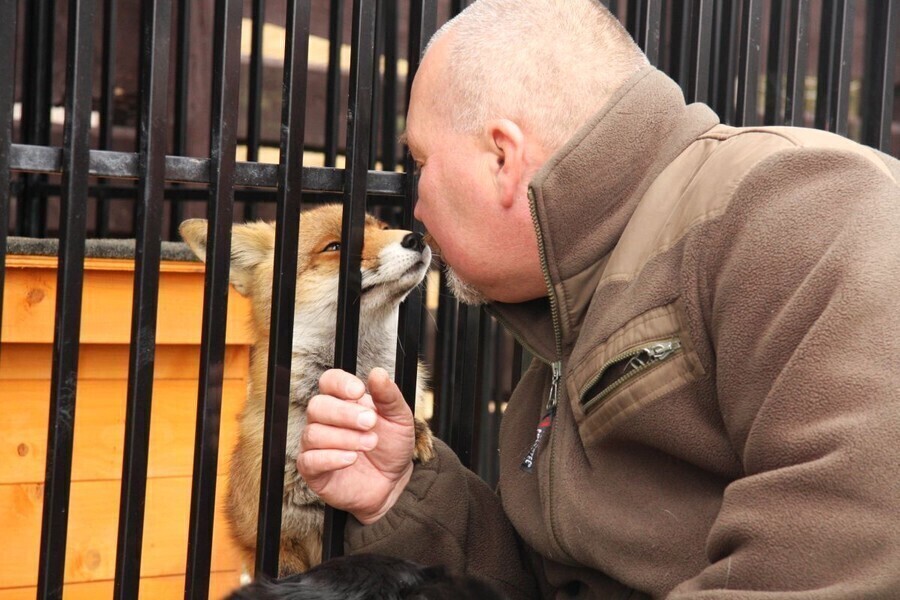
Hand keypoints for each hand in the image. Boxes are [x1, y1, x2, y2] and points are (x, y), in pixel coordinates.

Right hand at [297, 367, 415, 524]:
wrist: (394, 481)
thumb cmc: (391, 446)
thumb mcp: (399, 418)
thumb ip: (389, 396)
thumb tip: (378, 373)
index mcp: (343, 401)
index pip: (328, 381)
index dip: (340, 383)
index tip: (359, 391)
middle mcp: (325, 420)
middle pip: (317, 406)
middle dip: (344, 413)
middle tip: (370, 423)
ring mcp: (316, 445)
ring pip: (314, 433)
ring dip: (344, 437)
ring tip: (370, 443)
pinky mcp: (313, 471)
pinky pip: (309, 460)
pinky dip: (331, 458)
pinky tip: (352, 458)